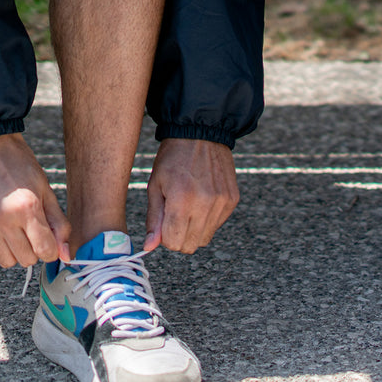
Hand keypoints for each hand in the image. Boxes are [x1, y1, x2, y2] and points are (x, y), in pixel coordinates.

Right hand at [0, 134, 69, 267]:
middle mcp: (3, 218)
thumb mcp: (47, 192)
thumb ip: (59, 225)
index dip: (51, 250)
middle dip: (33, 250)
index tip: (49, 241)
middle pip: (26, 259)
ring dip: (14, 252)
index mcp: (27, 208)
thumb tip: (66, 255)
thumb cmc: (22, 168)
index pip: (45, 251)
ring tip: (14, 232)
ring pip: (6, 261)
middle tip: (30, 232)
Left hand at [145, 138, 239, 254]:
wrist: (201, 135)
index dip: (165, 238)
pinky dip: (207, 219)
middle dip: (179, 237)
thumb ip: (153, 219)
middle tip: (175, 217)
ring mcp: (222, 202)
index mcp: (181, 200)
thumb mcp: (155, 186)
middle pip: (191, 246)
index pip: (173, 243)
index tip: (164, 224)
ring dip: (194, 229)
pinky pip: (217, 225)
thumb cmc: (173, 159)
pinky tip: (201, 200)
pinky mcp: (232, 200)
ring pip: (205, 238)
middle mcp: (205, 203)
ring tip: (189, 207)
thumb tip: (149, 247)